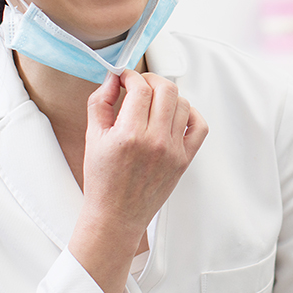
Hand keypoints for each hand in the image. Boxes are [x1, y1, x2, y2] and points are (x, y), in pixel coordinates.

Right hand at [68, 70, 207, 292]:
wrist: (116, 216)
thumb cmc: (102, 179)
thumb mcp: (93, 137)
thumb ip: (100, 102)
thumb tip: (113, 78)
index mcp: (129, 135)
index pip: (140, 88)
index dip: (130, 76)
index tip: (124, 78)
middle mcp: (155, 141)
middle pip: (165, 89)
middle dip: (150, 79)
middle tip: (139, 84)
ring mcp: (173, 151)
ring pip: (182, 103)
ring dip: (167, 95)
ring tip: (152, 101)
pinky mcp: (184, 160)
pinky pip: (199, 126)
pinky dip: (190, 113)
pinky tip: (175, 113)